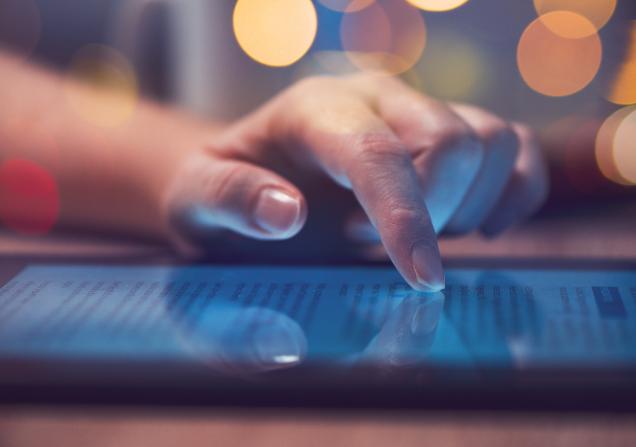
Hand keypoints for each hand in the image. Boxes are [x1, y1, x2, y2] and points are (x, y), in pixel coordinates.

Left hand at [161, 74, 547, 290]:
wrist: (248, 177)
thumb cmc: (224, 192)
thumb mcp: (197, 200)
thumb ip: (229, 200)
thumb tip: (286, 214)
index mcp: (315, 109)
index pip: (378, 153)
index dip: (406, 218)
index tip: (418, 280)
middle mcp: (375, 98)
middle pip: (453, 140)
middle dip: (434, 214)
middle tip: (374, 247)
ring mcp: (416, 112)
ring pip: (494, 141)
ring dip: (469, 206)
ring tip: (414, 234)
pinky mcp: (446, 134)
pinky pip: (515, 149)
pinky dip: (515, 192)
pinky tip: (476, 227)